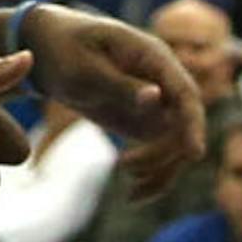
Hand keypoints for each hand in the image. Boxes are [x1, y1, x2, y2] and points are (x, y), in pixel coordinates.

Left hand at [27, 5, 206, 199]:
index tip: (195, 154)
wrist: (46, 49)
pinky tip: (132, 192)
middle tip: (127, 168)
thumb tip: (157, 97)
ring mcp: (155, 101)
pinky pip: (161, 151)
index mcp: (151, 55)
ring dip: (160, 170)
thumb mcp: (84, 68)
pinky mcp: (144, 119)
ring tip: (130, 190)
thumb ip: (120, 85)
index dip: (194, 123)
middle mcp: (160, 79)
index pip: (185, 91)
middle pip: (185, 123)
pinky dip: (153, 173)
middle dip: (167, 156)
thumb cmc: (64, 49)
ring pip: (176, 143)